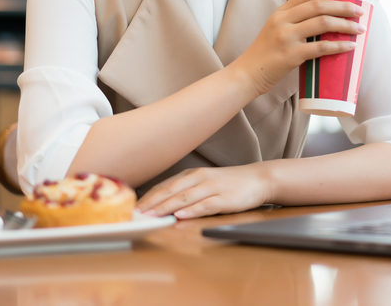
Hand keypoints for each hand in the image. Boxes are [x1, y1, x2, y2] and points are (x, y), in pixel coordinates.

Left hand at [137, 164, 272, 218]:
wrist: (259, 179)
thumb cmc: (229, 183)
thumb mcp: (204, 182)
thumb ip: (185, 191)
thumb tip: (160, 204)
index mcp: (192, 174)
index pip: (164, 186)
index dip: (147, 197)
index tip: (131, 208)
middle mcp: (200, 178)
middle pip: (171, 191)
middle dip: (151, 203)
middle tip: (134, 214)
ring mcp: (213, 187)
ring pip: (185, 197)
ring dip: (166, 207)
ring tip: (151, 216)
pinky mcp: (226, 199)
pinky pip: (206, 205)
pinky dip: (192, 210)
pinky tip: (181, 216)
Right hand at [231, 0, 365, 94]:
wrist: (247, 74)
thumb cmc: (265, 53)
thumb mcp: (275, 29)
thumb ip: (294, 21)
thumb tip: (324, 18)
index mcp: (280, 12)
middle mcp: (283, 20)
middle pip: (319, 6)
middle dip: (343, 7)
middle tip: (359, 11)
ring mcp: (286, 37)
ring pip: (322, 24)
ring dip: (345, 25)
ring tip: (359, 29)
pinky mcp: (291, 55)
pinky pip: (320, 47)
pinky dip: (338, 46)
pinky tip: (350, 46)